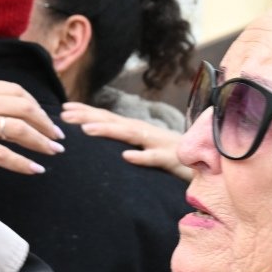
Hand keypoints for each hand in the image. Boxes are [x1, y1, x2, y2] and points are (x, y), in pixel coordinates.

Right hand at [0, 80, 65, 175]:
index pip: (16, 91)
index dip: (35, 104)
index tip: (44, 115)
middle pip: (26, 108)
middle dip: (46, 122)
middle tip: (58, 135)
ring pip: (20, 130)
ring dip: (42, 141)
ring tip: (54, 151)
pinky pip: (4, 154)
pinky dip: (23, 163)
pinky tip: (36, 169)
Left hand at [60, 102, 187, 180]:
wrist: (209, 163)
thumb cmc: (172, 156)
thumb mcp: (145, 147)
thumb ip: (127, 142)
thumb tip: (104, 143)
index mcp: (137, 130)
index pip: (107, 118)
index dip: (86, 112)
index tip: (62, 109)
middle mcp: (145, 132)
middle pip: (113, 121)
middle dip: (88, 116)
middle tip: (63, 115)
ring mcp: (158, 144)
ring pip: (130, 135)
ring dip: (108, 131)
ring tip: (86, 130)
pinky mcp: (171, 159)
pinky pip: (155, 159)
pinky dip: (141, 157)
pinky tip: (127, 157)